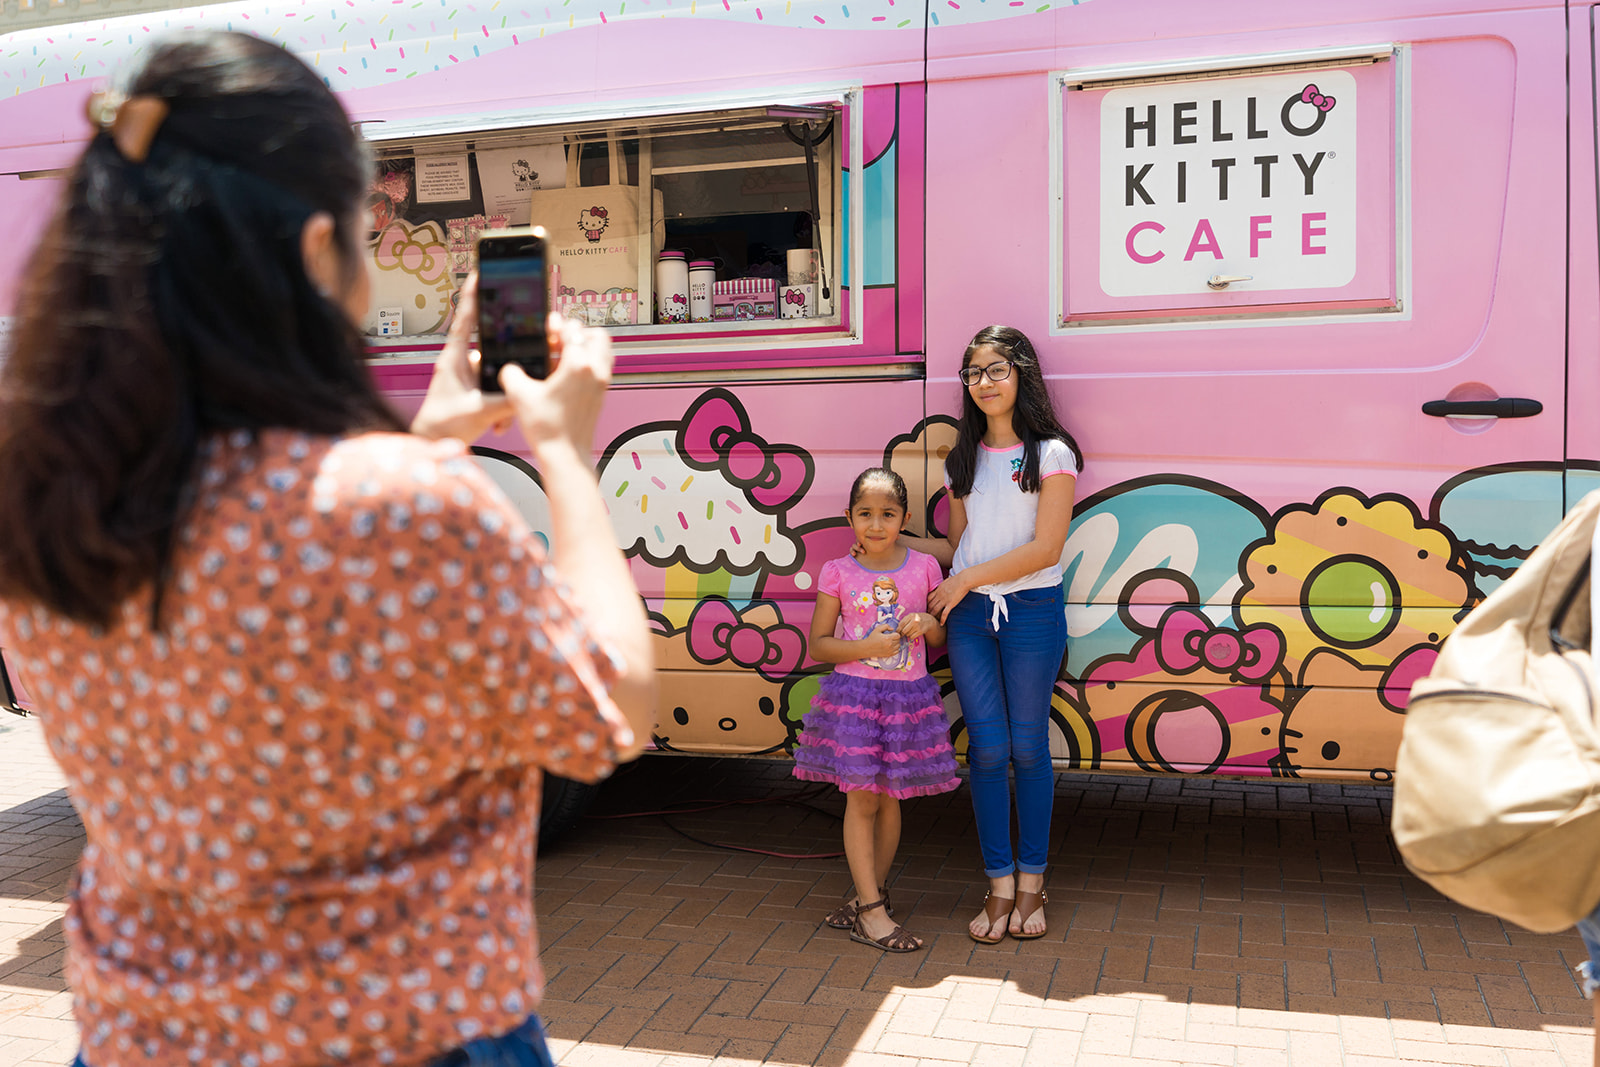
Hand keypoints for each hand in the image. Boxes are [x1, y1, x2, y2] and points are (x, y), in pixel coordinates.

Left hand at [409, 273, 514, 441]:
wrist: (430, 443)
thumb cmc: (442, 424)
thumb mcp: (478, 411)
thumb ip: (505, 399)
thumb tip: (526, 391)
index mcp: (454, 358)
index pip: (465, 319)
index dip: (472, 294)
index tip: (480, 273)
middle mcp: (461, 363)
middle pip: (493, 349)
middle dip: (508, 365)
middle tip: (519, 370)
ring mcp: (468, 377)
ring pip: (498, 375)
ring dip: (504, 397)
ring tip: (501, 417)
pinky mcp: (475, 391)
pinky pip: (496, 391)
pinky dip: (502, 408)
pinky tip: (498, 424)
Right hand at [500, 313, 612, 458]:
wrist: (565, 456)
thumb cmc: (547, 429)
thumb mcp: (519, 395)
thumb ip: (511, 372)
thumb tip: (511, 367)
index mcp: (578, 365)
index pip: (572, 330)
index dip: (556, 326)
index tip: (546, 330)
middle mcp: (596, 370)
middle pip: (595, 334)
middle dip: (576, 332)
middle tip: (558, 340)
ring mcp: (603, 382)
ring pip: (604, 349)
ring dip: (587, 344)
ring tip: (565, 353)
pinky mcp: (602, 393)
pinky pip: (603, 365)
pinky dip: (590, 361)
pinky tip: (568, 372)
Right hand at [850, 534, 901, 559]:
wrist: (878, 551)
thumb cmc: (882, 544)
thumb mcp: (886, 540)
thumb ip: (891, 538)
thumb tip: (899, 537)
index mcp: (869, 535)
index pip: (863, 535)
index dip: (862, 538)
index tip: (863, 543)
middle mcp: (863, 540)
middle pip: (858, 539)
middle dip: (858, 543)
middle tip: (861, 545)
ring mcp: (859, 545)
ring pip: (854, 545)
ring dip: (856, 548)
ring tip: (862, 552)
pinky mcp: (856, 550)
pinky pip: (852, 550)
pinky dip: (852, 552)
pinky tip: (854, 555)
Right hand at [859, 623, 901, 658]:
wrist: (867, 648)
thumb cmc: (872, 638)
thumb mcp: (877, 629)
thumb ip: (886, 626)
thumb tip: (892, 629)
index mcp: (887, 638)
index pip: (898, 635)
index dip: (895, 634)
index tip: (892, 634)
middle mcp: (890, 645)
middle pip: (898, 640)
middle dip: (895, 638)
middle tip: (890, 638)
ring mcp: (890, 650)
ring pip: (898, 646)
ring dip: (896, 643)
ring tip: (891, 642)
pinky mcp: (889, 654)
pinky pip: (897, 651)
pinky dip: (896, 648)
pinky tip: (891, 646)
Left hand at [897, 612, 930, 639]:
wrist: (928, 620)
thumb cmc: (917, 618)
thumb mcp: (911, 616)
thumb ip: (904, 620)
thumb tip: (897, 628)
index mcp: (911, 616)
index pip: (902, 624)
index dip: (898, 629)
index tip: (896, 632)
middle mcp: (914, 621)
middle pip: (904, 630)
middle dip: (902, 633)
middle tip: (901, 634)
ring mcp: (918, 626)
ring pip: (908, 634)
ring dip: (907, 634)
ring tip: (909, 631)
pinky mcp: (920, 631)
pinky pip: (912, 637)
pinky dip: (911, 636)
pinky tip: (912, 633)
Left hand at [928, 576, 970, 623]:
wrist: (963, 580)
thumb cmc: (957, 579)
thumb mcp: (946, 581)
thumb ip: (943, 586)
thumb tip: (943, 586)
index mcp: (938, 589)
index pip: (929, 597)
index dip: (927, 603)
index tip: (927, 606)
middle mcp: (939, 595)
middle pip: (931, 604)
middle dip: (928, 610)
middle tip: (927, 615)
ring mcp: (944, 600)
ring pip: (935, 609)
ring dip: (932, 615)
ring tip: (932, 620)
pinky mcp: (950, 604)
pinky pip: (944, 613)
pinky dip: (942, 619)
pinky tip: (941, 624)